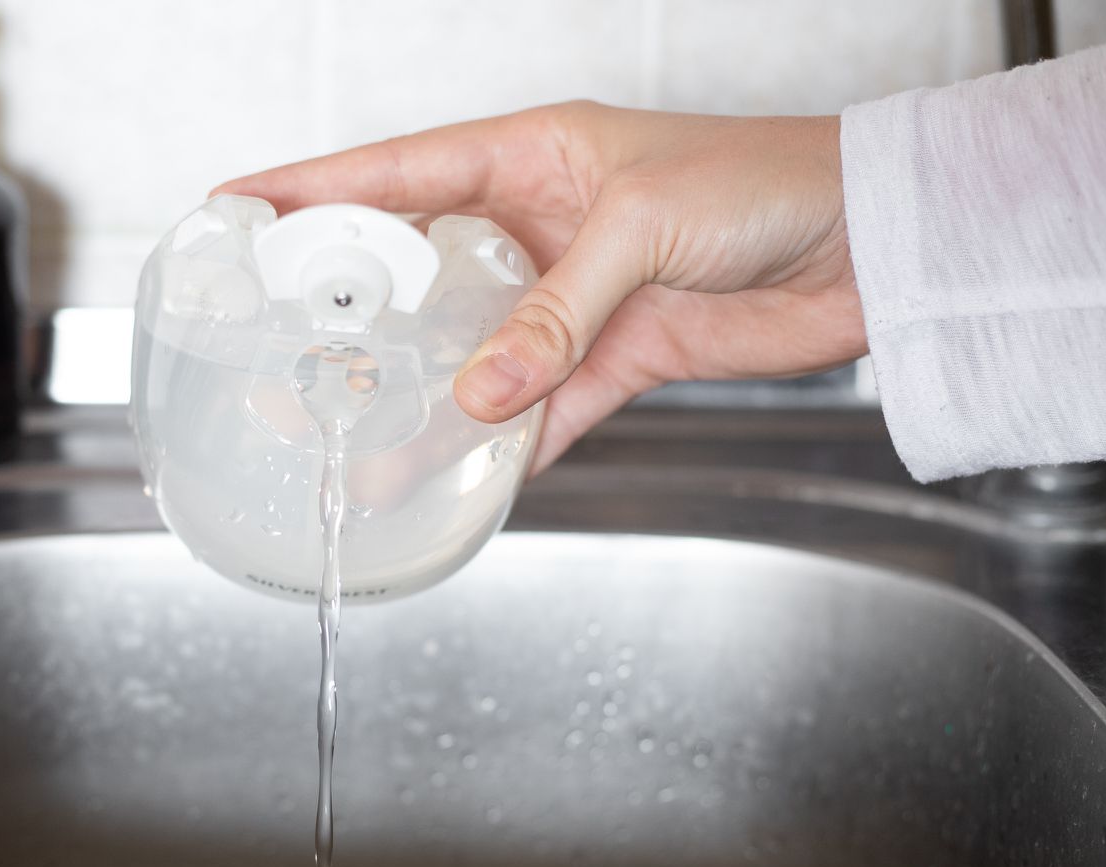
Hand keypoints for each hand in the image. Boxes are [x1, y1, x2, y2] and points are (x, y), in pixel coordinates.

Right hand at [214, 102, 864, 472]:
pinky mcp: (611, 358)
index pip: (394, 173)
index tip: (238, 209)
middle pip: (416, 272)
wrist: (867, 246)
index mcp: (529, 156)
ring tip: (356, 438)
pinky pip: (540, 409)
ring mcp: (568, 298)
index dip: (311, 191)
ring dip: (420, 399)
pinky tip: (461, 470)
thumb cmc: (765, 182)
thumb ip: (555, 309)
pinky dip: (505, 444)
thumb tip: (481, 389)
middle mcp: (536, 225)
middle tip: (282, 348)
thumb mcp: (642, 225)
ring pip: (469, 355)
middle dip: (350, 311)